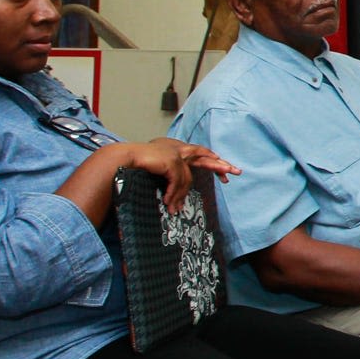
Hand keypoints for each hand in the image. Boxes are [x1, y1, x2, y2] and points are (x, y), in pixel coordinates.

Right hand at [123, 137, 238, 212]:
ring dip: (179, 197)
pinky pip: (177, 183)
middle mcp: (179, 149)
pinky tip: (168, 202)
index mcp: (177, 149)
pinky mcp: (172, 162)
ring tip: (174, 209)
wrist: (124, 158)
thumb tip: (176, 190)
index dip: (213, 162)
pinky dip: (172, 194)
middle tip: (235, 171)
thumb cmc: (137, 164)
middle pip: (205, 157)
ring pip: (187, 180)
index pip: (200, 154)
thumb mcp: (158, 168)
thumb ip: (170, 173)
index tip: (225, 172)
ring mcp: (176, 155)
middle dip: (220, 166)